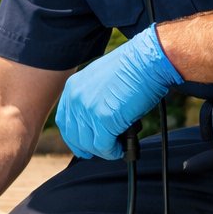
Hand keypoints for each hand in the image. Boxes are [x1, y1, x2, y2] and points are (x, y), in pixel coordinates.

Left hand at [56, 24, 182, 159]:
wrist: (148, 62)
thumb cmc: (133, 69)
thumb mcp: (102, 80)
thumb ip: (92, 98)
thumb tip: (95, 119)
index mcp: (73, 87)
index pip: (64, 121)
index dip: (73, 137)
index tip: (83, 145)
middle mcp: (76, 99)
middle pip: (74, 136)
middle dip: (88, 148)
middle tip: (102, 151)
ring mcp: (88, 110)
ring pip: (89, 144)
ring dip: (103, 150)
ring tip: (117, 148)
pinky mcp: (104, 120)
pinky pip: (104, 147)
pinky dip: (113, 152)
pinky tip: (121, 149)